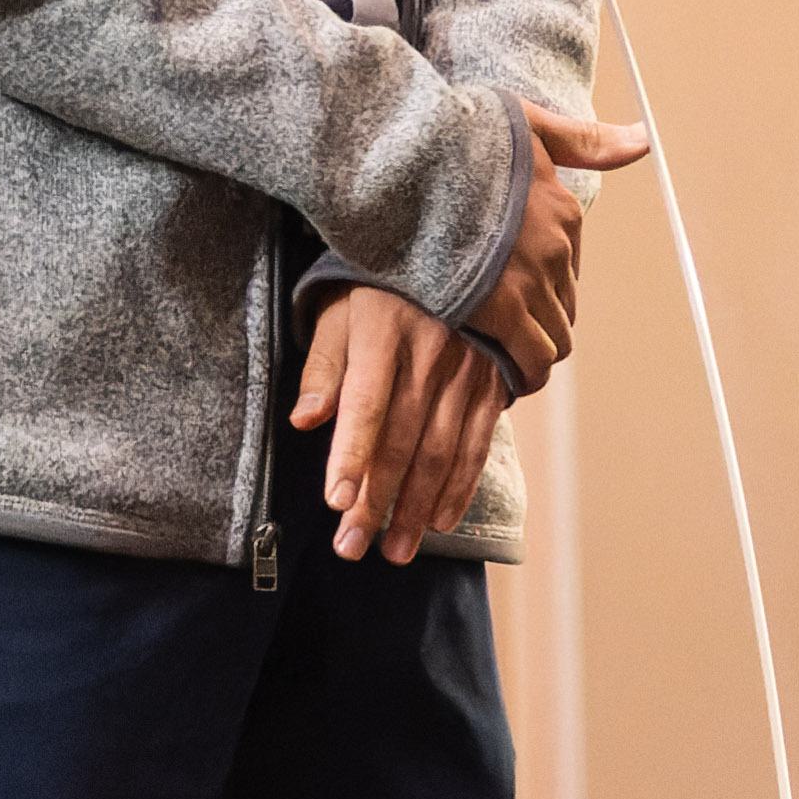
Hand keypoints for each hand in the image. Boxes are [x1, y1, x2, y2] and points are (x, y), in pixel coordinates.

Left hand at [290, 283, 513, 557]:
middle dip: (377, 500)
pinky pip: (479, 443)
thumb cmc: (382, 285)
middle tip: (351, 546)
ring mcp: (469, 370)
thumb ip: (324, 366)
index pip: (367, 404)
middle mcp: (432, 354)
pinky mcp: (494, 383)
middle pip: (402, 440)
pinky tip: (438, 520)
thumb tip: (304, 420)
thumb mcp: (341, 308)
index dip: (352, 454)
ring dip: (417, 507)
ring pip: (442, 451)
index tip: (336, 501)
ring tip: (394, 551)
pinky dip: (460, 487)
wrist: (462, 247)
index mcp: (385, 332)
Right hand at [460, 100, 655, 388]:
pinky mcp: (500, 308)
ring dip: (532, 352)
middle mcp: (556, 248)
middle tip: (505, 335)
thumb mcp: (527, 124)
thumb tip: (644, 139)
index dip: (542, 288)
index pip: (569, 270)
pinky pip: (530, 360)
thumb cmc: (455, 133)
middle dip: (538, 323)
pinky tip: (501, 380)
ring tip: (502, 360)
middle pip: (563, 307)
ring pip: (553, 338)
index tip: (515, 297)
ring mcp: (530, 280)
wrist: (405, 155)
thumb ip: (582, 140)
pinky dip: (521, 374)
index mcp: (562, 210)